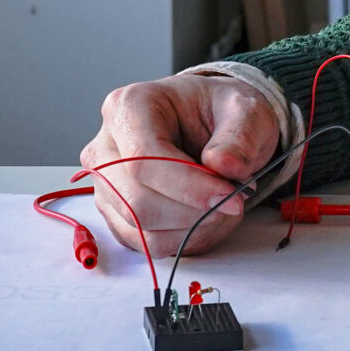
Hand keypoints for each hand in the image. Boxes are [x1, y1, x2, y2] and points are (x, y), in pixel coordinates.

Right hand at [77, 72, 283, 257]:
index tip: (230, 196)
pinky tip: (208, 215)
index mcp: (129, 106)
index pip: (143, 160)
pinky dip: (185, 238)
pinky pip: (147, 244)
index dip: (188, 187)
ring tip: (224, 204)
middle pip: (137, 201)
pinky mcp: (116, 213)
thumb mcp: (244, 109)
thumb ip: (240, 134)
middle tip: (234, 200)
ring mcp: (105, 183)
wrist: (213, 122)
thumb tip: (222, 165)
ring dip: (193, 228)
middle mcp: (106, 145)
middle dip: (194, 211)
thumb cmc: (220, 111)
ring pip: (142, 228)